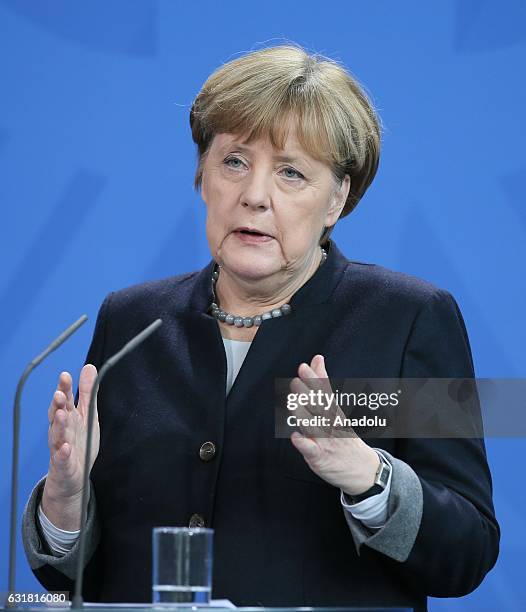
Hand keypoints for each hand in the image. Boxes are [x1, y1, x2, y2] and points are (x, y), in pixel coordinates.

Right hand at [42, 364, 99, 529]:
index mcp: (68, 418)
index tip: (65, 375)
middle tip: (59, 394)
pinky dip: (63, 454)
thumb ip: (87, 393)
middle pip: (57, 416)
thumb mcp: (87, 415)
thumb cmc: (79, 443)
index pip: (64, 401)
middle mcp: (61, 431)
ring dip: (58, 425)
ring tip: (62, 414)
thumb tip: (89, 367)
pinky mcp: (63, 466)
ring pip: (57, 435)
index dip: (64, 389)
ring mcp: (60, 448)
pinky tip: (65, 448)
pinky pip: (62, 459)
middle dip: (58, 405)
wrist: (72, 478)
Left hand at [289, 355, 379, 496]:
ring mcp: (326, 441)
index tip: (304, 367)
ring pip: (313, 426)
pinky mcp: (320, 457)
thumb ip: (321, 383)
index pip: (323, 392)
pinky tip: (296, 436)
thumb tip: (316, 359)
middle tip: (296, 382)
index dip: (313, 380)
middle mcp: (330, 424)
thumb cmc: (342, 434)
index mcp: (333, 411)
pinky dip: (304, 444)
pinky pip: (312, 450)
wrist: (363, 469)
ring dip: (303, 414)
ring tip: (293, 402)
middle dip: (307, 394)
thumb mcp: (334, 407)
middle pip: (319, 407)